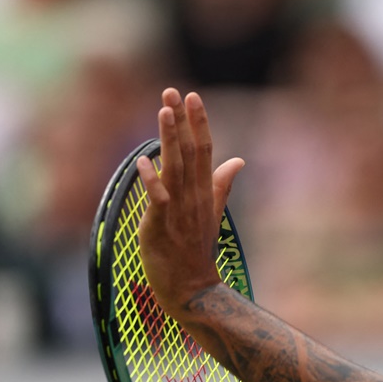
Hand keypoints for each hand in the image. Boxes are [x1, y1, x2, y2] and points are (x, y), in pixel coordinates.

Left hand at [137, 88, 245, 315]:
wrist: (193, 289)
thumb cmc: (197, 251)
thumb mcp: (212, 212)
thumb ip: (222, 184)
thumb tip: (238, 160)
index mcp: (204, 192)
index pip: (204, 150)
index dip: (198, 122)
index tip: (192, 96)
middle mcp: (193, 197)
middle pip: (189, 153)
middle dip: (181, 121)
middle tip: (174, 92)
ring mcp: (179, 212)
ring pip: (175, 169)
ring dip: (169, 140)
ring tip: (163, 112)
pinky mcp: (162, 228)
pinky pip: (159, 202)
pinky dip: (152, 182)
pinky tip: (143, 162)